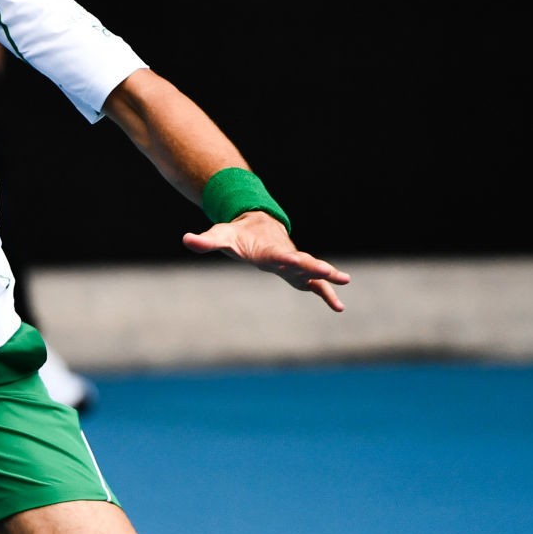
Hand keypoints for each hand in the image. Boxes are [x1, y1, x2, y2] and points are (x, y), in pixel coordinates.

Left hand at [181, 213, 349, 311]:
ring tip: (346, 282)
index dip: (286, 258)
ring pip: (312, 272)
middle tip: (333, 273)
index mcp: (267, 250)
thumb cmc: (236, 234)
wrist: (256, 225)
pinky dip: (326, 294)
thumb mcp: (220, 236)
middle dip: (316, 267)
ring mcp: (293, 264)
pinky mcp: (297, 272)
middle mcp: (285, 256)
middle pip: (302, 262)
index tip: (295, 260)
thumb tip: (186, 239)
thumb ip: (205, 241)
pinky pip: (315, 285)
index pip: (278, 255)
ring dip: (327, 278)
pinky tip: (339, 307)